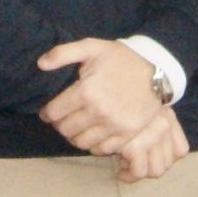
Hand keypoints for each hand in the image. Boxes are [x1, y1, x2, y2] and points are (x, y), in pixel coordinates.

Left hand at [36, 37, 169, 156]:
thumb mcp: (92, 47)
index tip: (47, 112)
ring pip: (81, 142)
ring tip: (75, 127)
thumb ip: (63, 53)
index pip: (54, 113)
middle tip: (61, 119)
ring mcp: (115, 125)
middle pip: (65, 130)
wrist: (156, 70)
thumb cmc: (121, 58)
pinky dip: (93, 145)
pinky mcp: (128, 134)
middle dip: (59, 125)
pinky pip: (102, 149)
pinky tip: (92, 133)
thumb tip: (40, 64)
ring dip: (73, 136)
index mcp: (86, 91)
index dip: (47, 113)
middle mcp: (99, 111)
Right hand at [109, 104, 188, 184]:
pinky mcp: (135, 146)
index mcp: (168, 117)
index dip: (166, 160)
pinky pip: (139, 172)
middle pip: (168, 163)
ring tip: (125, 166)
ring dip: (140, 173)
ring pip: (156, 171)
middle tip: (133, 164)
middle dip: (149, 168)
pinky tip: (119, 171)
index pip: (180, 151)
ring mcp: (152, 135)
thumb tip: (156, 157)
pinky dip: (129, 176)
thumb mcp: (142, 108)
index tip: (149, 159)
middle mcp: (164, 126)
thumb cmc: (118, 101)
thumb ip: (152, 127)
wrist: (106, 88)